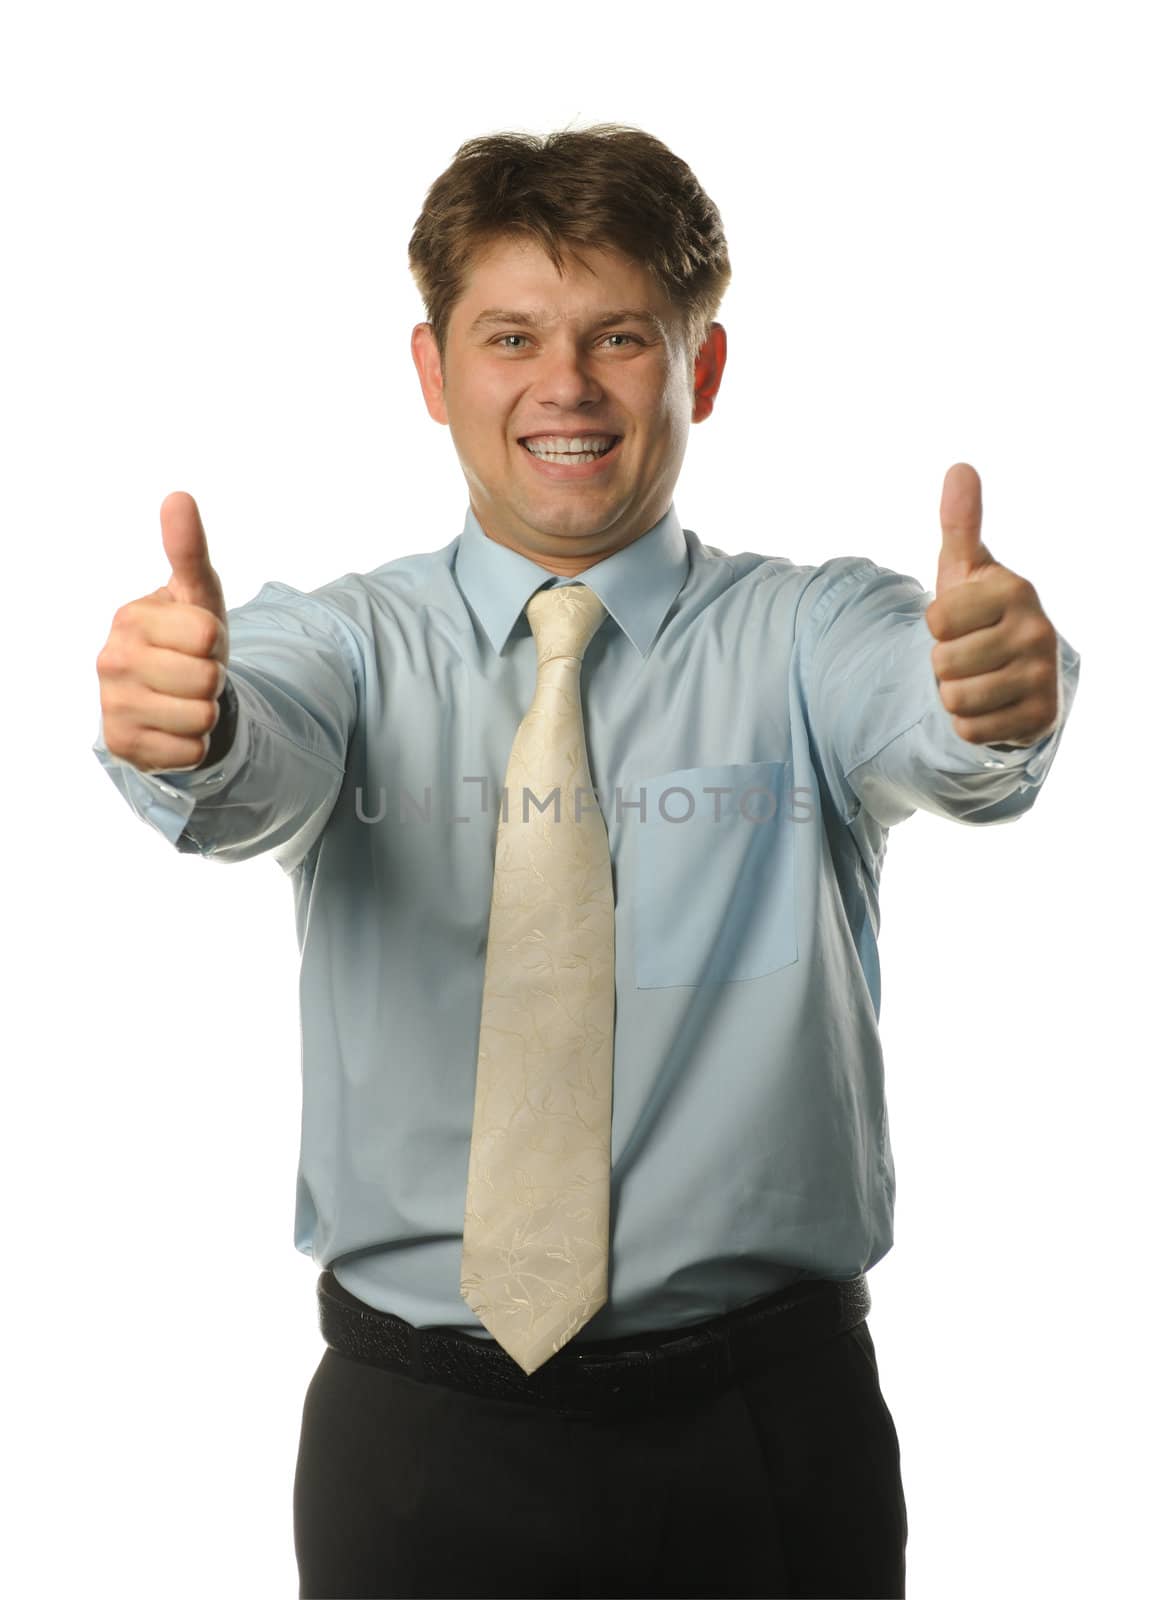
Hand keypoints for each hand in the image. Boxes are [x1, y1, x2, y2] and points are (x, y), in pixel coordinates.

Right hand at [96, 491, 230, 772]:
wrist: (167, 695)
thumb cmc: (186, 638)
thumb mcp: (196, 594)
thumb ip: (188, 549)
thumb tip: (179, 497)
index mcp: (131, 618)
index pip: (207, 636)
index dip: (216, 641)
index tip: (199, 641)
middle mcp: (112, 660)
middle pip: (206, 680)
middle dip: (212, 678)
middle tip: (193, 672)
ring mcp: (113, 705)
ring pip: (201, 717)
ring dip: (206, 711)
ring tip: (185, 698)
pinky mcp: (123, 745)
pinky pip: (191, 751)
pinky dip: (194, 743)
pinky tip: (174, 727)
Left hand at [925, 464, 1059, 748]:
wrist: (1015, 671)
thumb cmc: (980, 614)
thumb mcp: (965, 571)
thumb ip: (959, 524)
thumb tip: (959, 468)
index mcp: (1016, 590)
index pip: (937, 619)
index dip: (936, 625)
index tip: (961, 621)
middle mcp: (1038, 631)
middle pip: (943, 662)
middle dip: (944, 665)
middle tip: (969, 655)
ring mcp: (1042, 676)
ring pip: (954, 699)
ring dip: (954, 695)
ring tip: (977, 679)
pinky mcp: (1039, 718)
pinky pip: (970, 730)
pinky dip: (970, 724)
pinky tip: (990, 705)